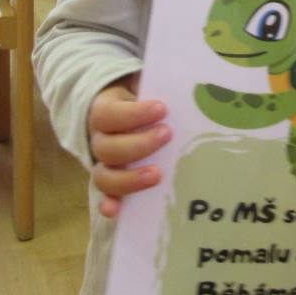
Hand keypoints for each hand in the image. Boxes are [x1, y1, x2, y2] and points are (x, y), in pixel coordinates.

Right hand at [88, 75, 171, 217]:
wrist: (125, 109)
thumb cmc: (142, 99)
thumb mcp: (147, 87)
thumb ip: (161, 87)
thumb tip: (196, 84)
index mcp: (104, 112)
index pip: (109, 114)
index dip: (134, 114)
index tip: (162, 108)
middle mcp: (99, 139)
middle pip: (108, 148)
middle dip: (139, 144)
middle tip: (167, 134)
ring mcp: (103, 163)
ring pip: (104, 176)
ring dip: (130, 178)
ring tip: (158, 174)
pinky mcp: (111, 182)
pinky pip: (104, 196)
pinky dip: (109, 204)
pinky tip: (117, 211)